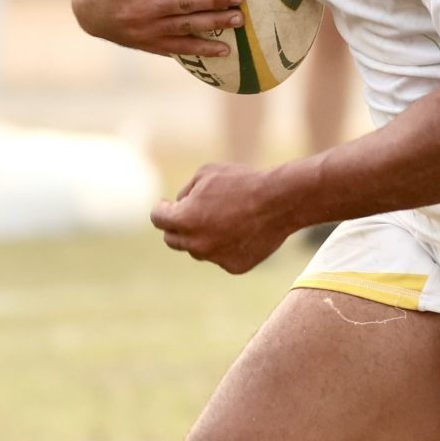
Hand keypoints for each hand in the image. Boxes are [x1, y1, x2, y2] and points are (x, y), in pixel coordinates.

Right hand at [71, 0, 243, 56]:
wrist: (86, 11)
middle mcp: (140, 7)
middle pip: (183, 3)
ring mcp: (146, 29)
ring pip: (186, 27)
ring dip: (214, 23)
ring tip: (239, 18)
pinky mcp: (150, 44)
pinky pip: (180, 48)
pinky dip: (203, 50)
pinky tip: (226, 49)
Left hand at [151, 161, 299, 274]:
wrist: (281, 202)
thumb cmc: (243, 182)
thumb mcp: (207, 173)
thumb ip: (186, 191)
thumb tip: (179, 204)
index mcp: (184, 219)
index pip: (158, 219)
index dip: (161, 209)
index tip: (165, 205)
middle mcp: (196, 243)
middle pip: (172, 239)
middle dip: (177, 226)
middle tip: (190, 215)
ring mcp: (215, 257)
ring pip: (198, 249)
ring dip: (201, 237)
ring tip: (224, 220)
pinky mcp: (234, 267)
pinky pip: (221, 257)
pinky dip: (225, 247)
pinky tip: (241, 231)